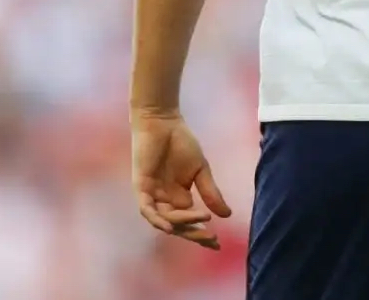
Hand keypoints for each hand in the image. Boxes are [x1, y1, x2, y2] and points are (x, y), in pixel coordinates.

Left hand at [131, 110, 231, 249]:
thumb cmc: (181, 144)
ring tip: (202, 220)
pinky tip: (169, 226)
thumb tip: (227, 215)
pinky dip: (157, 219)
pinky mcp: (141, 188)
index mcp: (179, 199)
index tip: (217, 245)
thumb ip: (211, 192)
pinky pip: (147, 210)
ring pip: (166, 219)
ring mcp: (152, 196)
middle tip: (211, 238)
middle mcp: (165, 202)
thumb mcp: (201, 170)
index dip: (202, 235)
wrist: (163, 123)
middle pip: (179, 226)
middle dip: (194, 234)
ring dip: (182, 223)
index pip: (190, 224)